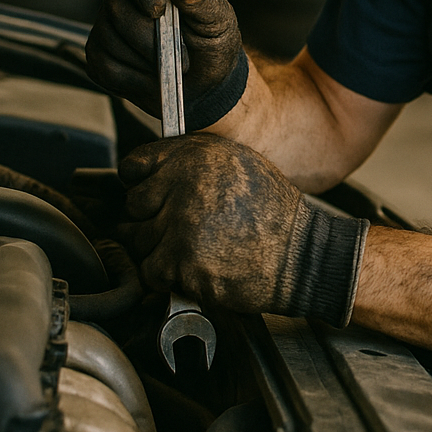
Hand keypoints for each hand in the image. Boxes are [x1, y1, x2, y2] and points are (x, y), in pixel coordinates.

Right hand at [87, 0, 243, 121]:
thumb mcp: (217, 17)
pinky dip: (136, 77)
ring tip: (171, 64)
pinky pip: (106, 66)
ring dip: (147, 58)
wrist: (206, 86)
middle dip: (149, 35)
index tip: (160, 8)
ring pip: (110, 37)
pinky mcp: (98, 56)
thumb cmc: (212, 42)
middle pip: (116, 5)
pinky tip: (154, 77)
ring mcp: (107, 24)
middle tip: (182, 53)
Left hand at [118, 132, 367, 325]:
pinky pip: (150, 271)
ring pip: (136, 240)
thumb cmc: (272, 213)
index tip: (152, 198)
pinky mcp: (182, 263)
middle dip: (148, 220)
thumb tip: (147, 174)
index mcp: (195, 156)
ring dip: (157, 249)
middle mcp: (183, 186)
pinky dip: (165, 275)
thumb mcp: (237, 163)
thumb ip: (190, 162)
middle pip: (131, 206)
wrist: (300, 256)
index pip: (133, 167)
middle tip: (177, 229)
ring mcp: (180, 226)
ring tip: (190, 249)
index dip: (141, 185)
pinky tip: (193, 267)